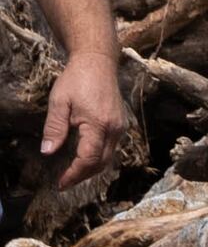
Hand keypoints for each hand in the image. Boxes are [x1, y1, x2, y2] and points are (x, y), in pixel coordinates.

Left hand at [39, 48, 126, 189]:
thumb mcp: (59, 102)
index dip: (74, 174)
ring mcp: (120, 126)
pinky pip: (111, 148)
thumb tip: (48, 151)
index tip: (60, 183)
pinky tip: (84, 158)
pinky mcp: (120, 124)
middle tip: (64, 182)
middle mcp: (114, 129)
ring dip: (91, 169)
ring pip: (109, 157)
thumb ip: (54, 128)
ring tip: (73, 173)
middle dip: (83, 176)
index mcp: (99, 124)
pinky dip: (98, 158)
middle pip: (102, 163)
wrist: (98, 62)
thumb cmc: (76, 79)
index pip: (88, 159)